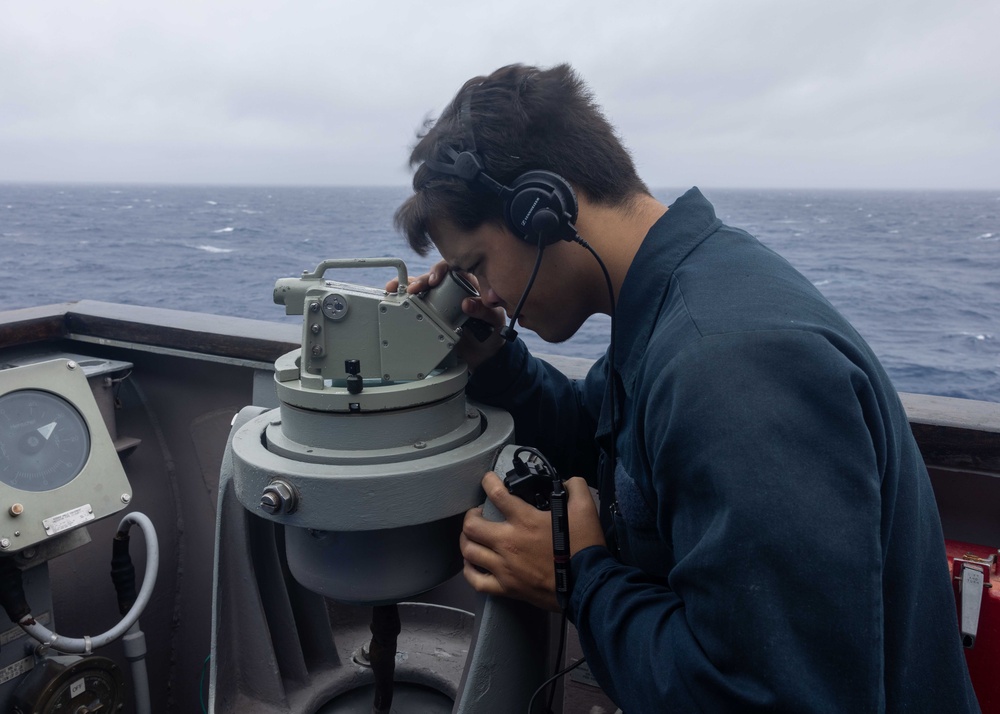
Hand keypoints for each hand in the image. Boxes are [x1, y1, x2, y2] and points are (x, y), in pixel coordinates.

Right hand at [387, 260, 506, 370]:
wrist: (485, 355)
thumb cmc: (493, 331)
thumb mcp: (493, 319)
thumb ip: (483, 310)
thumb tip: (466, 303)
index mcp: (470, 284)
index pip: (453, 268)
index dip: (441, 270)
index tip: (434, 279)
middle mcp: (453, 289)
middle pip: (434, 277)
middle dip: (421, 280)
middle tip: (413, 288)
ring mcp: (441, 301)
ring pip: (422, 288)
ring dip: (408, 286)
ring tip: (395, 288)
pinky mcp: (432, 314)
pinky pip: (418, 304)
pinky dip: (405, 300)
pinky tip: (395, 297)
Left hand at [460, 473, 605, 611]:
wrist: (587, 586)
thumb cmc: (584, 547)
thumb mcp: (586, 509)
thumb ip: (575, 487)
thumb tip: (566, 482)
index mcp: (524, 521)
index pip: (496, 494)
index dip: (488, 481)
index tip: (488, 479)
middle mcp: (508, 542)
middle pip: (471, 526)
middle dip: (471, 515)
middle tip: (479, 513)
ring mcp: (504, 567)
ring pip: (468, 551)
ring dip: (467, 539)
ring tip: (474, 536)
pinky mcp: (506, 588)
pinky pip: (476, 581)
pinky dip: (469, 570)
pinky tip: (472, 563)